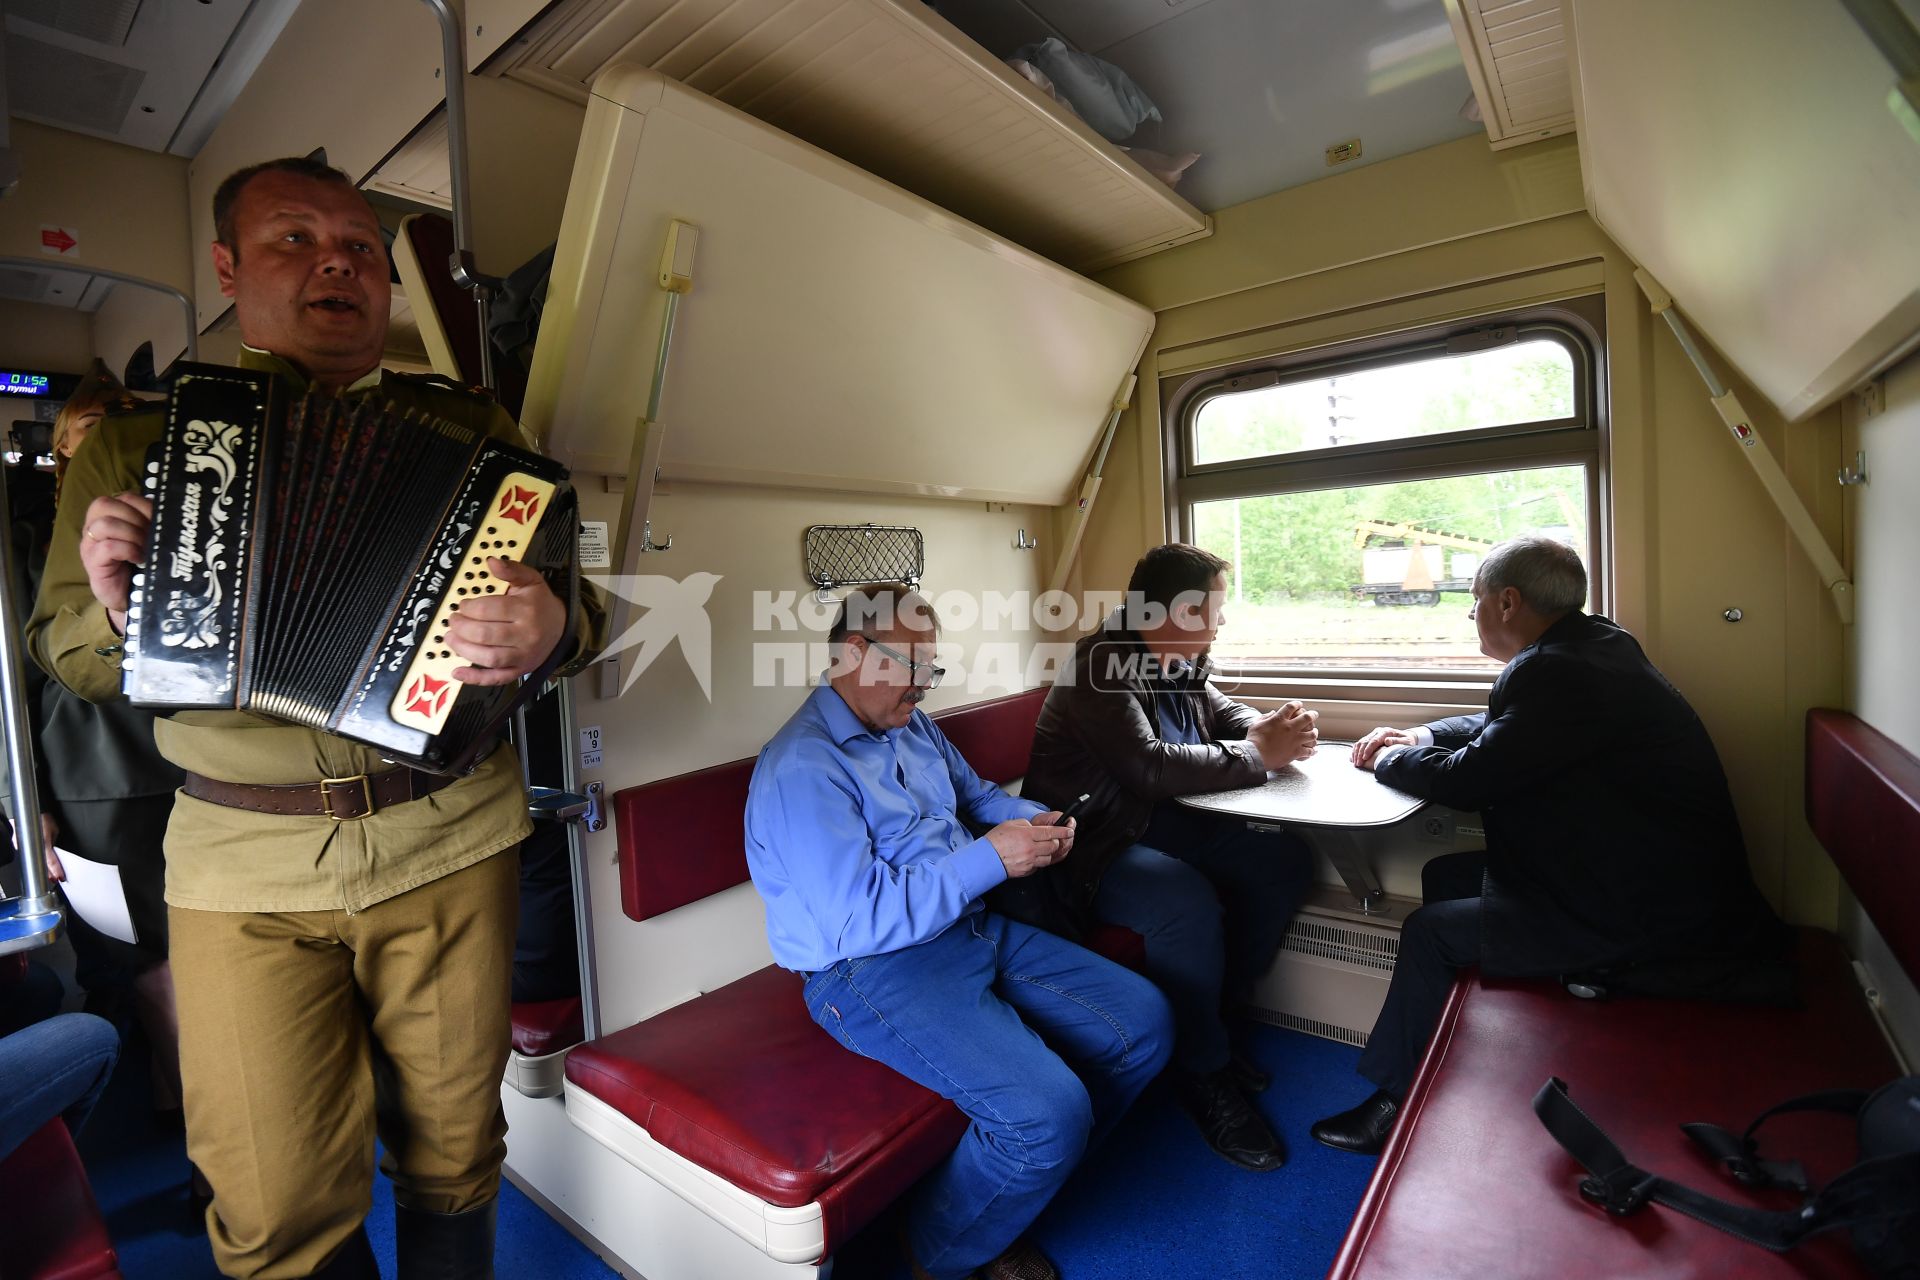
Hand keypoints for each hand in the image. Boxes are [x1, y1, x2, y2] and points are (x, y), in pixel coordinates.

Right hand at [7, 815, 60, 881]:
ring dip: (41, 869)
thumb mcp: (54, 830)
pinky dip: (34, 861)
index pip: (51, 860)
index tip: (60, 877)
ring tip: (49, 876)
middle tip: (54, 880)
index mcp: (44, 843)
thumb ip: (54, 842)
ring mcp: (25, 848)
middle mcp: (33, 847)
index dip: (56, 870)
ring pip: (34, 862)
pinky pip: (29, 856)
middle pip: (41, 865)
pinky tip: (39, 866)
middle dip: (48, 874)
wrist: (27, 812)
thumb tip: (56, 851)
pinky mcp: (21, 847)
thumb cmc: (42, 819)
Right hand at [79, 491, 152, 632]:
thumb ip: (152, 524)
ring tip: (145, 549)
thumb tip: (172, 514)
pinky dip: (127, 550)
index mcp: (110, 515)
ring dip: (132, 534)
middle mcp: (95, 525)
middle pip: (106, 504)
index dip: (144, 505)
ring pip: (105, 524)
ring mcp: (90, 543)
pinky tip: (138, 559)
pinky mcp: (92, 562)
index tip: (159, 520)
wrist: (129, 595)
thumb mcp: (148, 539)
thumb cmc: (140, 564)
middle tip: (150, 535)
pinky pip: (107, 547)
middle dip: (136, 518)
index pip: (124, 497)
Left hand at [446, 559, 567, 685]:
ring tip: (451, 638)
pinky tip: (458, 672)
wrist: (562, 627)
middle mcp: (525, 635)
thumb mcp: (531, 580)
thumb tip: (491, 561)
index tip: (463, 605)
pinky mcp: (519, 670)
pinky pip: (496, 678)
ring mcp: (522, 656)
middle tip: (453, 621)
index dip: (469, 607)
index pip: (490, 610)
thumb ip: (511, 570)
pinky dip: (475, 678)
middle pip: (486, 634)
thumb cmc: (541, 603)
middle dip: (462, 627)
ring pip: (488, 657)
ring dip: (464, 649)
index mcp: (526, 610)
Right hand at [987, 816, 1074, 878]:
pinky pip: (1039, 866)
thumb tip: (1035, 829)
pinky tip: (1032, 856)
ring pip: (1049, 858)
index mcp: (1027, 835)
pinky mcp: (1027, 870)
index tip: (1069, 830)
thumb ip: (1027, 825)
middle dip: (1055, 842)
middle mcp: (1031, 849)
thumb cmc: (996, 840)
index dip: (1063, 831)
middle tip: (1052, 839)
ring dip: (1048, 852)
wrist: (986, 859)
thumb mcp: (1011, 824)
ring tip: (1040, 848)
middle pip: (1053, 846)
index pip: (1051, 833)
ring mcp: (1030, 861)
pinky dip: (1039, 861)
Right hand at [1247, 703, 1317, 766]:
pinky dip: (1312, 751)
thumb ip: (1265, 717)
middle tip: (1314, 714)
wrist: (1255, 756)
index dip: (1297, 704)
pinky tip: (1314, 750)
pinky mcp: (1296, 752)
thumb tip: (1272, 713)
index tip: (1299, 704)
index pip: (1292, 707)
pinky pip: (1308, 751)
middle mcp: (1290, 728)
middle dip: (1312, 714)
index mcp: (1279, 719)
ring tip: (1315, 732)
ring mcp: (1294, 740)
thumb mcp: (1256, 724)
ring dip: (1314, 732)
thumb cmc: (1254, 740)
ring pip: (1311, 734)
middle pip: (1307, 717)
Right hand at [1352, 726, 1418, 770]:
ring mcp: (1373, 734)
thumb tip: (1387, 741)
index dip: (1368, 750)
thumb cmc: (1407, 741)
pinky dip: (1355, 750)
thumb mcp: (1406, 741)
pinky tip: (1353, 757)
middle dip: (1360, 753)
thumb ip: (1397, 741)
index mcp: (1386, 732)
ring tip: (1355, 762)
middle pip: (1365, 742)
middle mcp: (1378, 732)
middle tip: (1358, 764)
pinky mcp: (1370, 738)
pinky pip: (1360, 743)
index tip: (1364, 758)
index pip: (1374, 740)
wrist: (1405, 738)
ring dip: (1356, 753)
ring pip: (1360, 742)